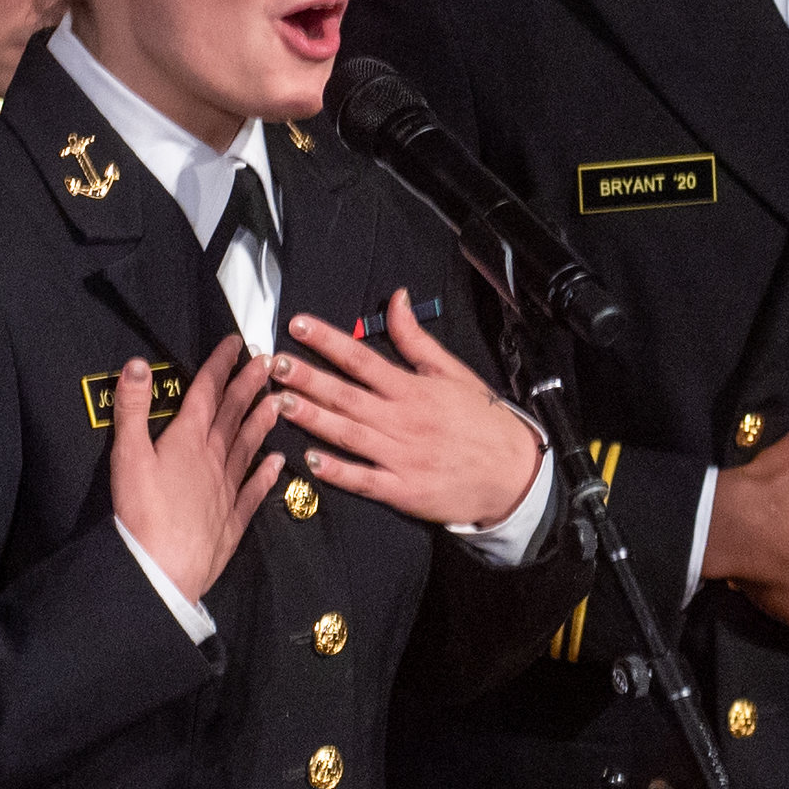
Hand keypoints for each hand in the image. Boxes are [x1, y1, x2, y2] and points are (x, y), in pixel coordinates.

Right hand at [109, 336, 287, 605]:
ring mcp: (228, 488)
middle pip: (234, 413)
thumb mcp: (127, 454)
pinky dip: (267, 472)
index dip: (221, 364)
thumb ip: (133, 408)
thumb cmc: (141, 510)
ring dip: (263, 420)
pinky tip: (279, 462)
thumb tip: (136, 364)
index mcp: (188, 438)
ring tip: (278, 400)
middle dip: (249, 384)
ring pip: (250, 445)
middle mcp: (214, 457)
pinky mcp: (234, 518)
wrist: (164, 567)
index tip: (238, 343)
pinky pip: (255, 489)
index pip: (207, 391)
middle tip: (269, 361)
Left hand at [273, 292, 548, 530]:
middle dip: (308, 378)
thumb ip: (416, 339)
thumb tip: (396, 299)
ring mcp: (401, 457)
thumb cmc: (483, 421)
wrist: (514, 474)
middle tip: (274, 364)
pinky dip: (338, 471)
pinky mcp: (403, 490)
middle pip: (347, 394)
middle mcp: (403, 420)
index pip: (362, 359)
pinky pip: (364, 480)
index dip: (328, 341)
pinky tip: (311, 461)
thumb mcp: (453, 372)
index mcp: (413, 390)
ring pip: (349, 434)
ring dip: (313, 418)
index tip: (298, 326)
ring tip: (281, 402)